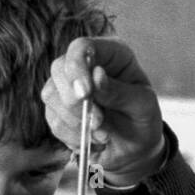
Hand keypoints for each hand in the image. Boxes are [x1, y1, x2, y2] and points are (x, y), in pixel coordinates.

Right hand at [41, 38, 166, 187]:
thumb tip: (96, 76)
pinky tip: (93, 140)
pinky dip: (72, 135)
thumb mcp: (143, 106)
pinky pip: (53, 120)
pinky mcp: (58, 109)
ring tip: (103, 135)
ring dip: (75, 121)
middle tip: (99, 122)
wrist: (134, 148)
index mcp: (111, 54)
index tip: (85, 93)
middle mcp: (85, 65)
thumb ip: (120, 92)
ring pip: (51, 95)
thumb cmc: (143, 120)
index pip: (82, 47)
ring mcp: (68, 86)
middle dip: (75, 101)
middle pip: (59, 69)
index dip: (77, 66)